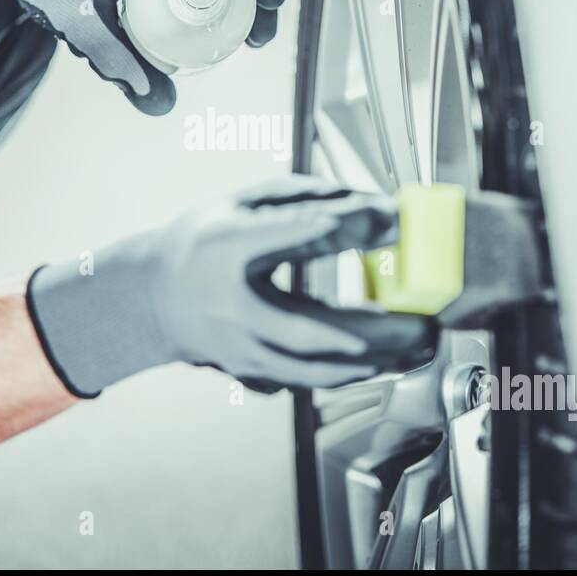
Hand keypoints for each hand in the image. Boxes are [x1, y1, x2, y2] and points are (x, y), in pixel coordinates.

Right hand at [26, 175, 436, 395]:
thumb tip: (366, 204)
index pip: (286, 235)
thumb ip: (303, 196)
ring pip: (316, 368)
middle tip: (424, 320)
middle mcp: (233, 307)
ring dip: (376, 359)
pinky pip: (311, 380)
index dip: (337, 227)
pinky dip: (353, 372)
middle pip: (311, 328)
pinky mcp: (253, 373)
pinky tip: (387, 359)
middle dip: (376, 329)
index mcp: (225, 248)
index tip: (384, 216)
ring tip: (420, 344)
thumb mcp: (241, 202)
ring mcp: (241, 349)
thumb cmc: (201, 243)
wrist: (152, 300)